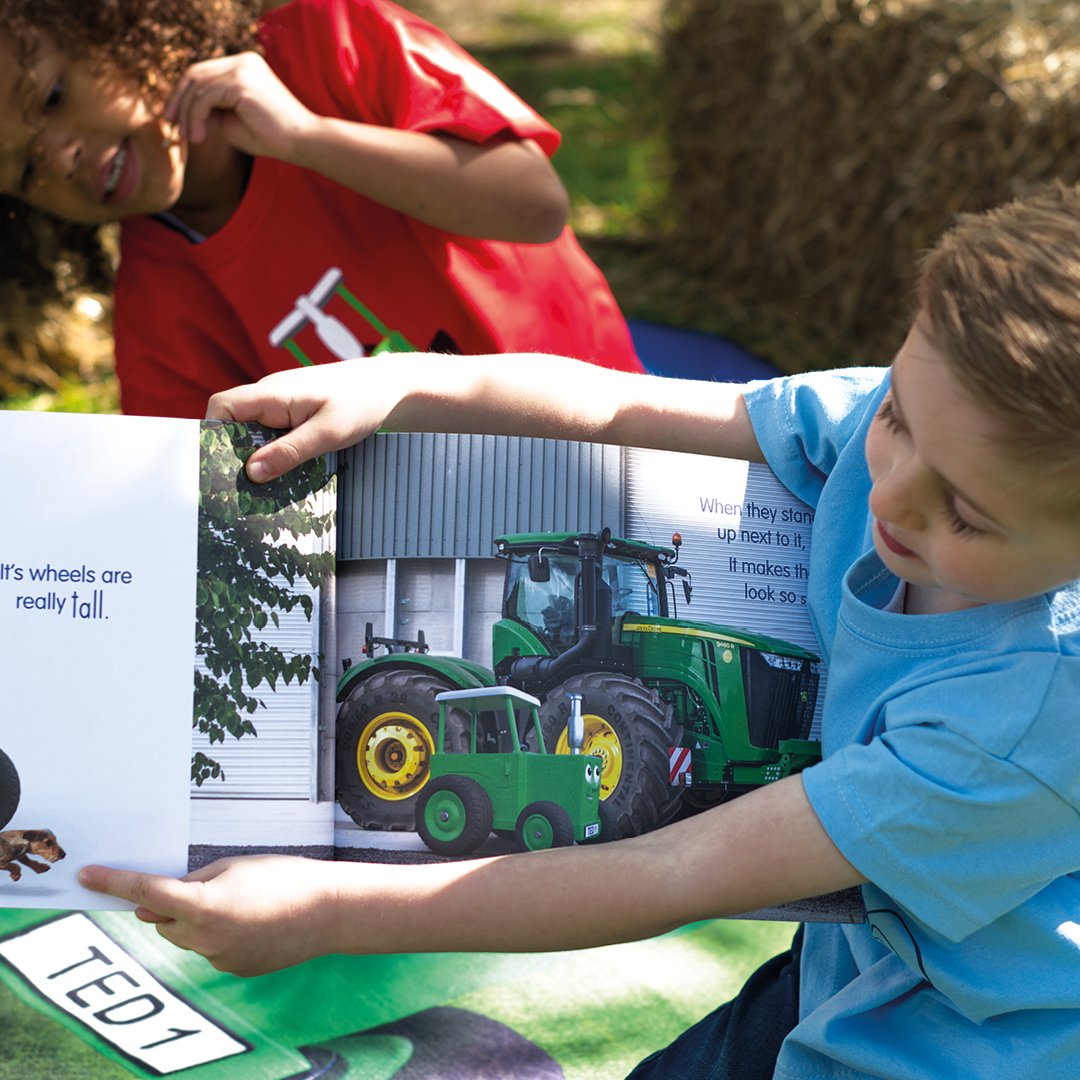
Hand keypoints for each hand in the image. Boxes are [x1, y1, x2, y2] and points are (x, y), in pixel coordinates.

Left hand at [79, 856, 341, 975]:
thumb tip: (162, 899)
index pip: (146, 891)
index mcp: (202, 906)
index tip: (87, 875)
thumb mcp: (235, 866)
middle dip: (172, 903)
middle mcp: (204, 939)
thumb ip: (194, 881)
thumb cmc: (285, 878)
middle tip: (206, 885)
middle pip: (164, 919)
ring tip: (241, 901)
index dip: (113, 882)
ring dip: (196, 920)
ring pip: (187, 936)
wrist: (328, 912)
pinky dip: (219, 933)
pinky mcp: (234, 969)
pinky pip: (211, 949)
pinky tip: (252, 919)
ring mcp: (218, 959)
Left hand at [166, 52, 317, 160]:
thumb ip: (210, 111)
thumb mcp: (232, 121)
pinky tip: (199, 136)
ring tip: (190, 138)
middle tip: (171, 126)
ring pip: (197, 85)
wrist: (302, 141)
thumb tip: (183, 113)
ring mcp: (242, 69)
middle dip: (178, 100)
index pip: (203, 72)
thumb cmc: (272, 137)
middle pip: (195, 73)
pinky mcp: (241, 83)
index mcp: (243, 66)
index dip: (183, 94)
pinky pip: (205, 97)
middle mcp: (242, 61)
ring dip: (187, 113)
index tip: (174, 118)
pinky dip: (195, 117)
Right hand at [205, 358, 385, 481]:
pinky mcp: (295, 415)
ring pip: (255, 433)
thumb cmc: (362, 403)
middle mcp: (271, 396)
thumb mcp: (327, 433)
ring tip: (267, 487)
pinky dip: (276, 454)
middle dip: (236, 454)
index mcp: (272, 393)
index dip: (213, 433)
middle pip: (234, 424)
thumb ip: (289, 452)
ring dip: (259, 458)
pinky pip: (274, 436)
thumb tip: (251, 473)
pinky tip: (287, 473)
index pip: (222, 406)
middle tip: (245, 488)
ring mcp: (282, 406)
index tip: (220, 466)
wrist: (390, 388)